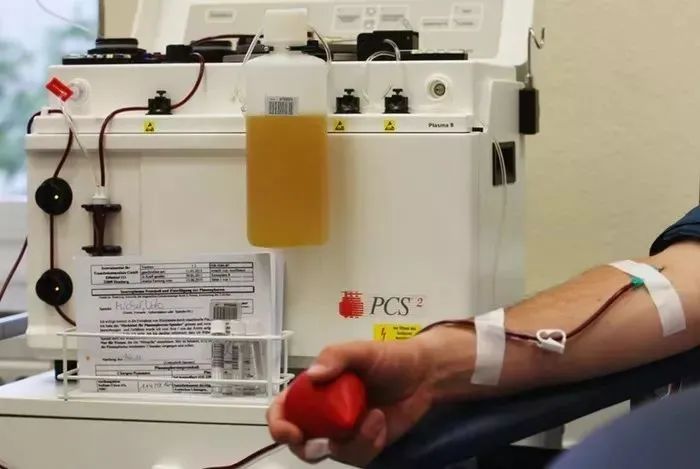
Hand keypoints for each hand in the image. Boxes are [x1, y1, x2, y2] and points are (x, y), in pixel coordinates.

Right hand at [267, 336, 435, 466]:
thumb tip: (312, 375)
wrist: (423, 375)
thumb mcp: (360, 350)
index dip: (279, 422)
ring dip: (351, 441)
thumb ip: (335, 357)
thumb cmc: (388, 358)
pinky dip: (368, 442)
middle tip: (325, 444)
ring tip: (375, 417)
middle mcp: (323, 412)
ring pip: (330, 452)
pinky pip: (356, 456)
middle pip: (298, 440)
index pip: (284, 408)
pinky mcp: (363, 444)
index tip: (290, 431)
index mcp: (315, 388)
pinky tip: (381, 421)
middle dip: (306, 448)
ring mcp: (342, 431)